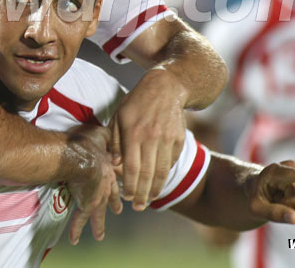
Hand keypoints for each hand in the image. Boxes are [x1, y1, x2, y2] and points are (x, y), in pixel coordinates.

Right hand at [65, 124, 122, 244]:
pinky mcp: (85, 203)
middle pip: (110, 197)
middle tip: (117, 211)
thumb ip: (107, 135)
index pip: (114, 179)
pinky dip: (77, 228)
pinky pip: (80, 218)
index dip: (117, 186)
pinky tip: (75, 239)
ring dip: (99, 224)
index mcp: (108, 168)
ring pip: (98, 212)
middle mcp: (104, 183)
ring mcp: (95, 195)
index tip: (121, 193)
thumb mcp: (101, 133)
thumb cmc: (88, 143)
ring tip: (99, 236)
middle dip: (113, 204)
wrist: (82, 157)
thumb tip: (110, 134)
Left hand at [110, 67, 185, 210]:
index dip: (128, 185)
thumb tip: (114, 163)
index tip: (125, 197)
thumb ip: (115, 140)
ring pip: (162, 172)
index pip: (131, 167)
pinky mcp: (179, 139)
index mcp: (133, 132)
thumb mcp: (119, 116)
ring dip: (155, 189)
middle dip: (141, 194)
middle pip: (147, 174)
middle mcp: (152, 137)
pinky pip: (171, 162)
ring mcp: (168, 138)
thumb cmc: (136, 102)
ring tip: (148, 200)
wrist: (166, 87)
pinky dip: (165, 174)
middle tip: (137, 206)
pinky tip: (157, 182)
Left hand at [246, 160, 294, 223]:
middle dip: (290, 206)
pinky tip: (293, 202)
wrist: (261, 189)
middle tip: (276, 200)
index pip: (289, 174)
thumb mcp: (256, 208)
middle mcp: (292, 167)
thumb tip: (294, 218)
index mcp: (272, 171)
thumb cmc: (256, 198)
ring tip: (284, 200)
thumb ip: (272, 213)